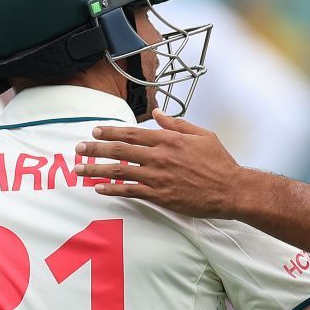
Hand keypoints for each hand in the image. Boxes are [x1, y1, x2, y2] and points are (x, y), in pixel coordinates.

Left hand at [80, 113, 247, 218]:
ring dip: (96, 169)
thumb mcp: (202, 135)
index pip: (132, 133)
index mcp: (168, 139)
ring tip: (79, 169)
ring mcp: (158, 177)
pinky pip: (131, 192)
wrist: (231, 189)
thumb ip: (177, 124)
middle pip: (120, 150)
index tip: (95, 131)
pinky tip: (99, 189)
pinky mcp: (160, 196)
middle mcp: (159, 156)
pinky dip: (112, 190)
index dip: (111, 132)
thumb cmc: (219, 162)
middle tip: (78, 148)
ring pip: (120, 171)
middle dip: (95, 148)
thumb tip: (158, 113)